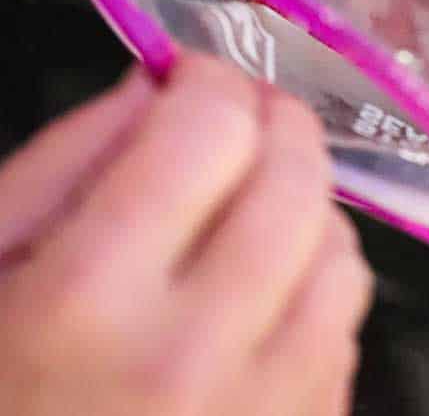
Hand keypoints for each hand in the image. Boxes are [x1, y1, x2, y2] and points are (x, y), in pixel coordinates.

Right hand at [0, 53, 372, 415]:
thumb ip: (67, 159)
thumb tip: (163, 82)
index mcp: (87, 303)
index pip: (211, 128)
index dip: (202, 81)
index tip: (182, 84)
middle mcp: (193, 362)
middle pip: (297, 180)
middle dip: (268, 127)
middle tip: (230, 128)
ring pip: (343, 254)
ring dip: (303, 210)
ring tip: (244, 217)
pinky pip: (346, 336)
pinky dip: (314, 292)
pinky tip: (256, 304)